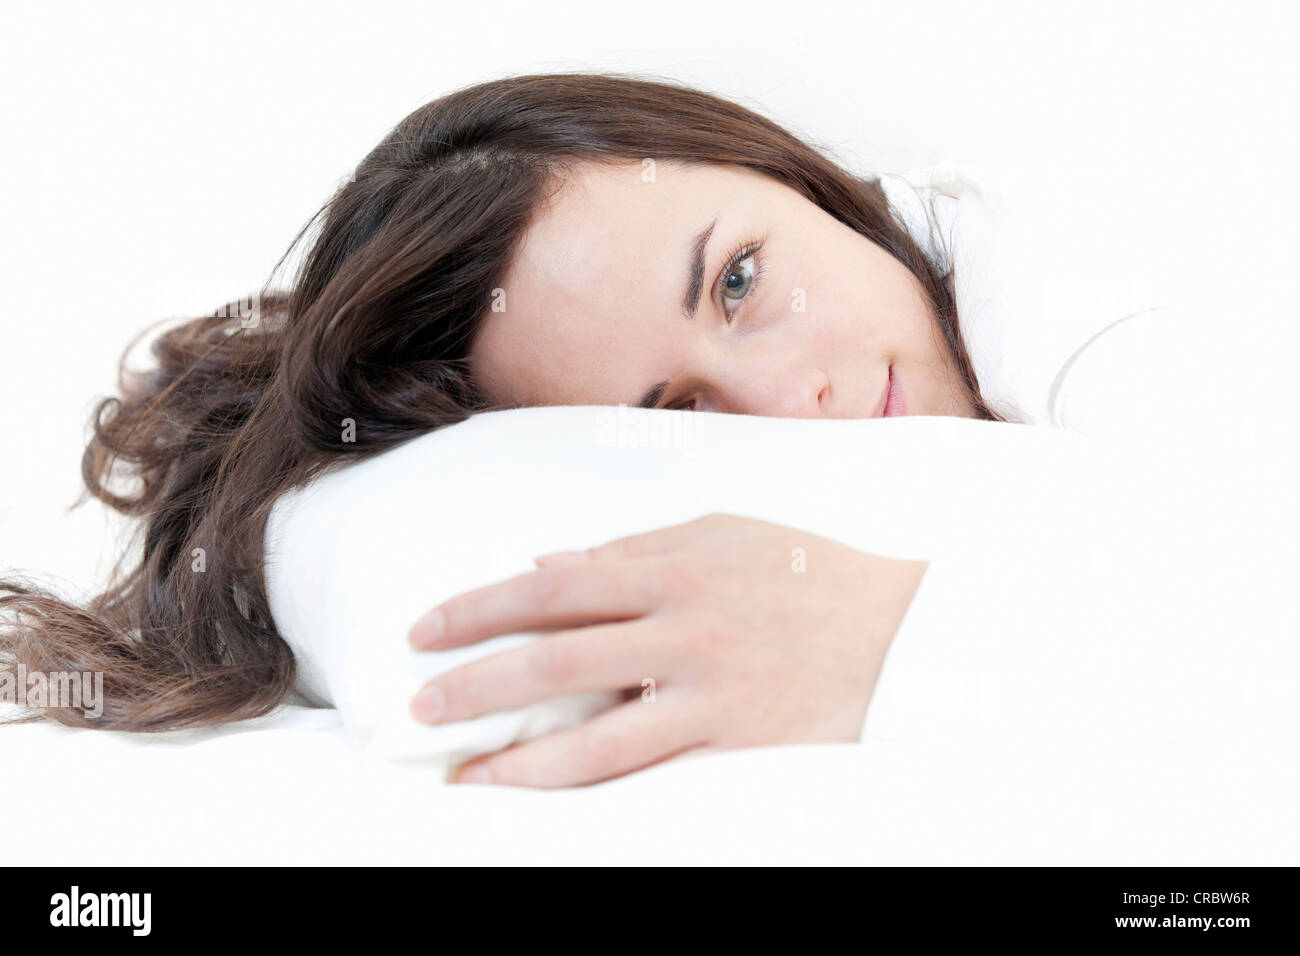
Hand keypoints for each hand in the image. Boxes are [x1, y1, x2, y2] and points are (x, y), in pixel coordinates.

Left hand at [407, 512, 927, 787]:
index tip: (428, 627)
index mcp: (674, 563)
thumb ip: (634, 549)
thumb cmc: (807, 572)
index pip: (554, 584)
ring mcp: (705, 683)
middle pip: (555, 648)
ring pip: (588, 719)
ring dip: (511, 744)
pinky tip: (532, 788)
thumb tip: (548, 565)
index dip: (482, 605)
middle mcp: (681, 621)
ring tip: (455, 764)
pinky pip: (640, 762)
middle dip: (475, 673)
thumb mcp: (722, 535)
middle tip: (418, 699)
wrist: (902, 630)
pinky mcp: (729, 735)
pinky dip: (576, 776)